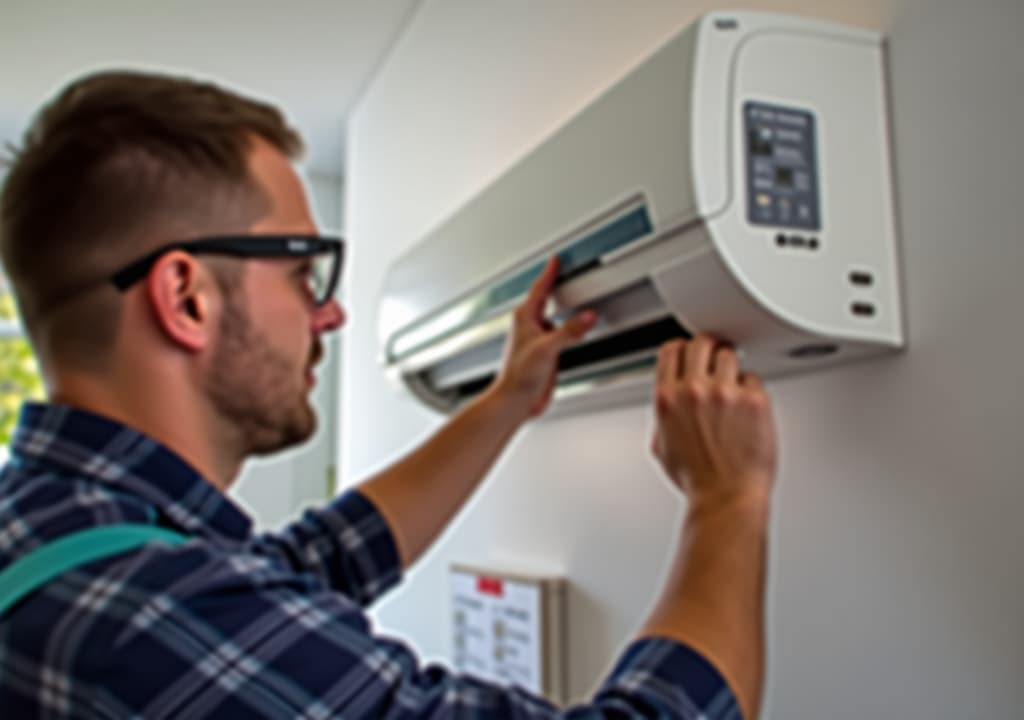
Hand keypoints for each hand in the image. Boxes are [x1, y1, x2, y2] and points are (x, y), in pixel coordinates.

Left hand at [491, 257, 595, 418]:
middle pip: (546, 298)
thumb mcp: (547, 349)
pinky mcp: (546, 353)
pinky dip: (570, 328)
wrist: (516, 401)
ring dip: (564, 307)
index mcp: (525, 318)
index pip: (540, 288)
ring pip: (554, 316)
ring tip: (575, 296)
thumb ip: (569, 331)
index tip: (555, 258)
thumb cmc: (518, 375)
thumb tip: (587, 317)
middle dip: (555, 284)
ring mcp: (538, 339)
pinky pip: (561, 334)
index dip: (549, 272)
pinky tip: (576, 329)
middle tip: (565, 270)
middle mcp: (530, 326)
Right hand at [651, 336, 776, 506]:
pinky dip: (752, 390)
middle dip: (709, 350)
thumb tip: (670, 404)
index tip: (691, 355)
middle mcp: (694, 390)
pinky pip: (754, 378)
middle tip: (716, 361)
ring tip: (734, 388)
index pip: (672, 350)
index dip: (683, 350)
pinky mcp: (754, 400)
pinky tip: (748, 408)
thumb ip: (664, 417)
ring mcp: (726, 393)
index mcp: (667, 398)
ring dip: (732, 369)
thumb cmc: (697, 480)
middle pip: (701, 343)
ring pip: (729, 355)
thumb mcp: (661, 446)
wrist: (726, 497)